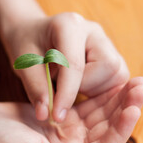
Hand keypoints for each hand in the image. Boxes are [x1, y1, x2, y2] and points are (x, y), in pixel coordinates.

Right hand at [0, 77, 142, 142]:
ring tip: (136, 80)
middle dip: (126, 107)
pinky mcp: (65, 117)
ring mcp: (72, 133)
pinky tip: (115, 82)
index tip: (134, 107)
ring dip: (118, 98)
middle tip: (142, 86)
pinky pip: (89, 105)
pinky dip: (102, 94)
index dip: (121, 128)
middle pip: (109, 128)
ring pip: (102, 115)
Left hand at [2, 12, 129, 122]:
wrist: (36, 34)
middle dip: (87, 86)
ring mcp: (107, 43)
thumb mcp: (24, 64)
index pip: (75, 64)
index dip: (67, 94)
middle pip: (108, 66)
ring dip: (95, 90)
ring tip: (73, 86)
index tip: (57, 117)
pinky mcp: (114, 57)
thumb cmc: (28, 46)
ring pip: (118, 75)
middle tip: (63, 88)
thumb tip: (45, 114)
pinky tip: (83, 87)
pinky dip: (101, 91)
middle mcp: (94, 32)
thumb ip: (36, 87)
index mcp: (69, 26)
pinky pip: (118, 81)